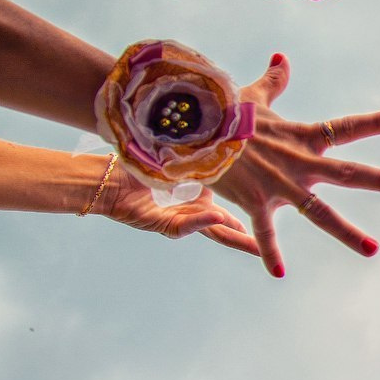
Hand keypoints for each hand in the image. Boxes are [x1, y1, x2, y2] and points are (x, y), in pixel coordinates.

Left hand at [94, 162, 259, 255]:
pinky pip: (188, 225)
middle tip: (269, 247)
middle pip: (226, 228)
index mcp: (199, 197)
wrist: (107, 177)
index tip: (272, 210)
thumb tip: (227, 132)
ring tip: (254, 244)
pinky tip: (219, 218)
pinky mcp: (164, 224)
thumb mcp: (181, 156)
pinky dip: (203, 222)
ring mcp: (180, 219)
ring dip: (232, 236)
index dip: (250, 210)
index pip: (229, 207)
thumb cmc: (140, 161)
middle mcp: (192, 211)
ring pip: (212, 233)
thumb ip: (202, 151)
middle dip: (248, 237)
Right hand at [215, 54, 379, 276]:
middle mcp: (299, 163)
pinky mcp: (255, 201)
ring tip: (373, 250)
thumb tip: (281, 58)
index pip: (346, 128)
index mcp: (303, 138)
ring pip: (319, 212)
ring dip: (347, 233)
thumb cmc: (225, 114)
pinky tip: (278, 274)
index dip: (375, 123)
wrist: (193, 127)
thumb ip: (273, 83)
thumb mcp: (253, 97)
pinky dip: (269, 253)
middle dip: (378, 179)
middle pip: (347, 172)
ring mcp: (280, 184)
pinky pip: (264, 232)